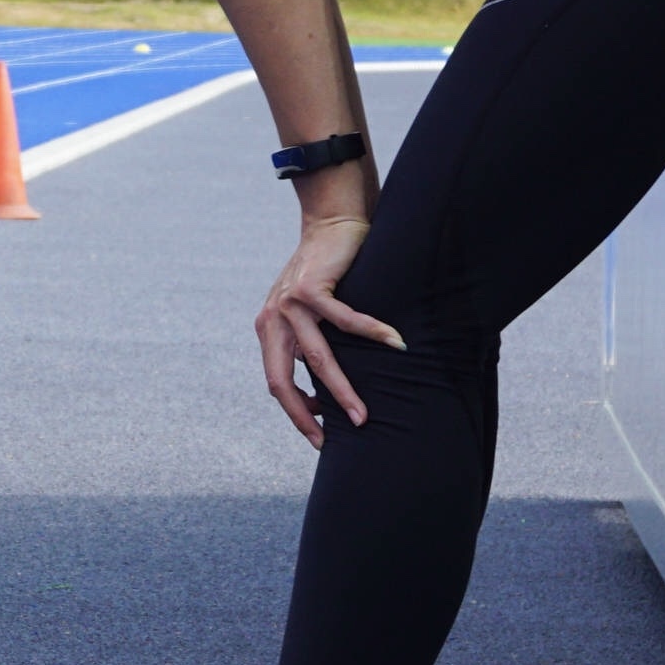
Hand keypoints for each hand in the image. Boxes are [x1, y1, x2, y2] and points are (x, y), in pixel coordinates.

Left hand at [257, 214, 401, 445]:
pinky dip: (372, 334)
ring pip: (318, 360)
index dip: (295, 413)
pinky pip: (345, 321)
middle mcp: (272, 320)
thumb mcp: (309, 315)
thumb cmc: (327, 274)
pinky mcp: (310, 287)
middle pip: (284, 381)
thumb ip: (309, 346)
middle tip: (333, 440)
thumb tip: (322, 393)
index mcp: (269, 331)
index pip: (277, 383)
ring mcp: (288, 304)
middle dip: (308, 416)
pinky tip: (396, 344)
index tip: (319, 438)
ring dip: (343, 390)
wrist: (330, 224)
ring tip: (363, 414)